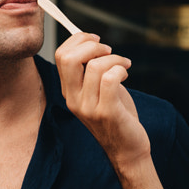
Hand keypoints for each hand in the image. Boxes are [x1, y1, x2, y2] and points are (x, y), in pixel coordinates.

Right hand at [54, 33, 150, 168]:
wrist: (127, 148)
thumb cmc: (117, 115)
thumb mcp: (99, 90)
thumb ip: (93, 69)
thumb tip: (93, 42)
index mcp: (69, 91)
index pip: (60, 55)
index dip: (78, 40)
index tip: (96, 40)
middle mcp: (74, 99)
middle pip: (69, 58)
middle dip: (92, 45)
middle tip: (109, 51)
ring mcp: (88, 107)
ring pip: (95, 66)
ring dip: (115, 59)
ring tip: (124, 65)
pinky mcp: (107, 112)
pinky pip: (110, 78)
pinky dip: (120, 70)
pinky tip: (125, 75)